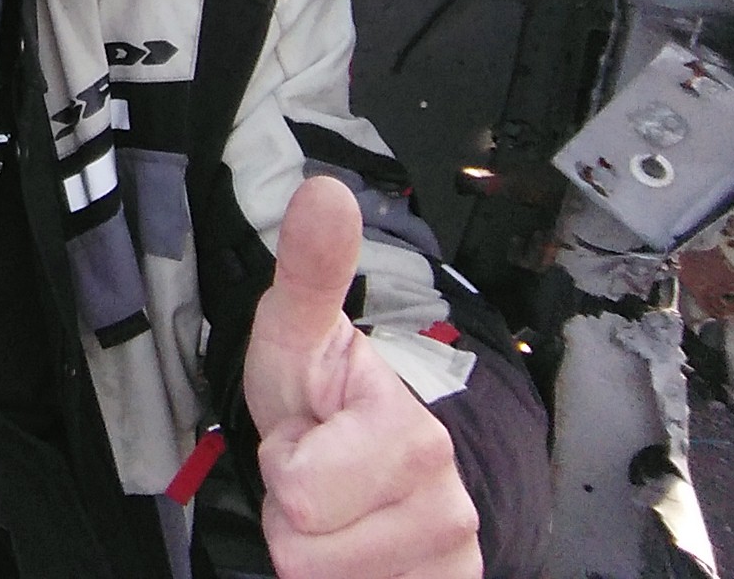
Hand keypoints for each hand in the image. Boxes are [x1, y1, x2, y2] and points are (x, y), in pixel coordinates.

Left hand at [245, 178, 479, 578]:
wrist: (383, 462)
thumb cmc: (331, 397)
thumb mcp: (301, 331)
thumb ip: (310, 268)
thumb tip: (326, 191)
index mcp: (413, 440)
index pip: (297, 491)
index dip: (284, 461)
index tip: (310, 431)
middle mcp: (447, 512)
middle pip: (304, 550)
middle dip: (294, 509)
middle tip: (319, 470)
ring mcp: (450, 564)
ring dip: (315, 548)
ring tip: (336, 505)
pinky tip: (355, 546)